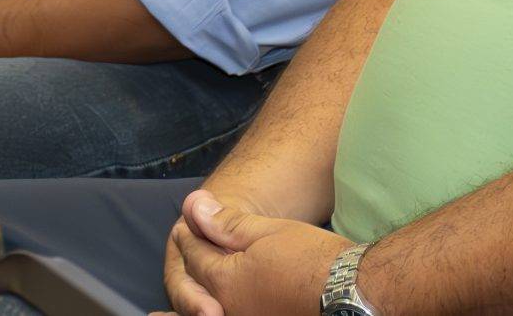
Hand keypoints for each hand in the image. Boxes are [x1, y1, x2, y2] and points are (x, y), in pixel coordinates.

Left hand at [164, 189, 349, 315]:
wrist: (353, 294)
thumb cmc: (314, 260)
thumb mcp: (268, 232)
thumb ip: (226, 224)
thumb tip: (192, 207)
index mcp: (225, 280)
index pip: (197, 254)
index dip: (192, 233)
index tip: (186, 221)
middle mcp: (230, 307)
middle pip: (198, 284)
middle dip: (188, 264)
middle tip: (182, 245)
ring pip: (208, 306)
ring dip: (186, 302)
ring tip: (158, 312)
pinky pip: (230, 315)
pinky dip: (210, 311)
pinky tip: (209, 312)